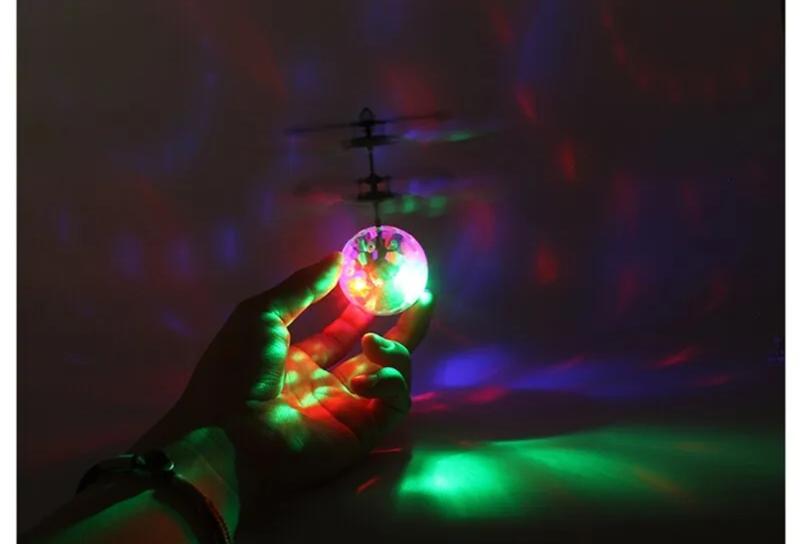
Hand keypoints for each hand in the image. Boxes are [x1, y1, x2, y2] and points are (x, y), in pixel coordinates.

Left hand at [134, 252, 432, 507]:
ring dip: (394, 350)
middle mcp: (325, 384)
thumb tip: (337, 257)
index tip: (379, 283)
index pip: (340, 333)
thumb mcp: (262, 314)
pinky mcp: (362, 432)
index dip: (360, 310)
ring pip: (393, 376)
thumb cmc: (235, 370)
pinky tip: (361, 380)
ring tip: (373, 342)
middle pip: (376, 353)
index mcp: (297, 360)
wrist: (228, 431)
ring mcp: (345, 409)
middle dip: (402, 326)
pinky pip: (394, 404)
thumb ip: (303, 286)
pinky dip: (388, 383)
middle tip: (421, 299)